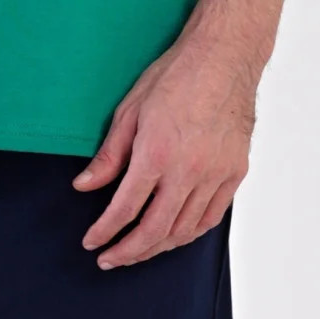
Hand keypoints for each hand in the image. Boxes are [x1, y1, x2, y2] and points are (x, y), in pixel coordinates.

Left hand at [72, 34, 256, 266]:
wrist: (223, 59)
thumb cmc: (175, 77)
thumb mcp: (130, 110)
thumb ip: (109, 155)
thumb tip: (84, 185)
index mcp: (156, 154)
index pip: (125, 208)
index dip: (105, 231)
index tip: (91, 241)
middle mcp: (188, 171)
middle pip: (154, 230)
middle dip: (128, 251)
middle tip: (109, 258)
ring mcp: (215, 175)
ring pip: (184, 230)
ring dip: (157, 247)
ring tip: (137, 251)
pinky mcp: (234, 173)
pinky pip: (211, 218)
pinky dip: (189, 234)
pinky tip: (173, 236)